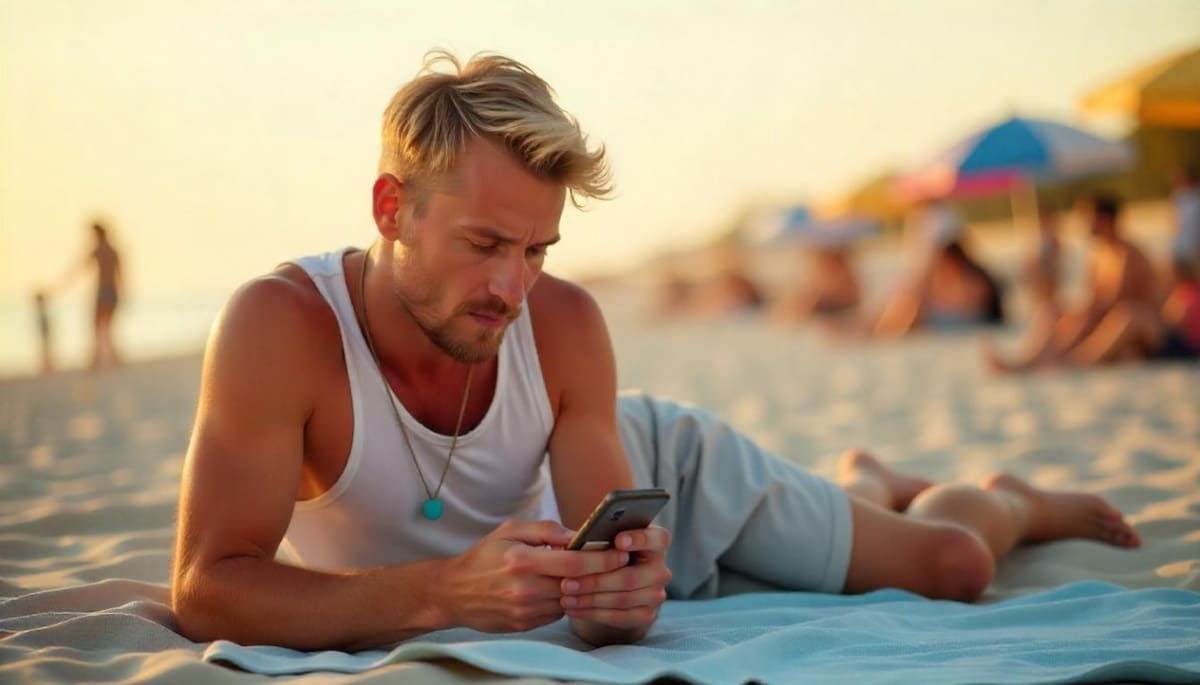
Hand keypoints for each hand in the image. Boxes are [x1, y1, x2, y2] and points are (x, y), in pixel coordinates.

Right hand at [440, 519, 629, 632]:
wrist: (453, 593)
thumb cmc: (484, 556)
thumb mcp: (510, 530)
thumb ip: (546, 530)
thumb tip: (577, 535)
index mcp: (523, 560)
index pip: (575, 564)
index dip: (603, 560)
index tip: (621, 553)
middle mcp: (525, 588)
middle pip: (578, 585)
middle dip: (602, 575)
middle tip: (619, 565)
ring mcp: (525, 610)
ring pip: (570, 600)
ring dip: (584, 589)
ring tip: (594, 576)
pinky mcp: (524, 625)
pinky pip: (556, 613)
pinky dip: (564, 601)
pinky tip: (563, 589)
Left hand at [560, 525, 670, 635]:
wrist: (611, 585)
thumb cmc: (605, 554)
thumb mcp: (602, 539)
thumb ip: (594, 536)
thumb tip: (570, 543)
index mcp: (656, 542)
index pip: (658, 539)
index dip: (639, 539)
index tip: (618, 541)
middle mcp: (660, 569)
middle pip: (631, 577)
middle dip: (596, 580)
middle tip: (567, 581)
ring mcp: (656, 595)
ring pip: (623, 598)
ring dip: (590, 599)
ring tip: (565, 596)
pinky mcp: (647, 615)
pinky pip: (620, 616)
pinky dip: (593, 613)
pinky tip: (573, 609)